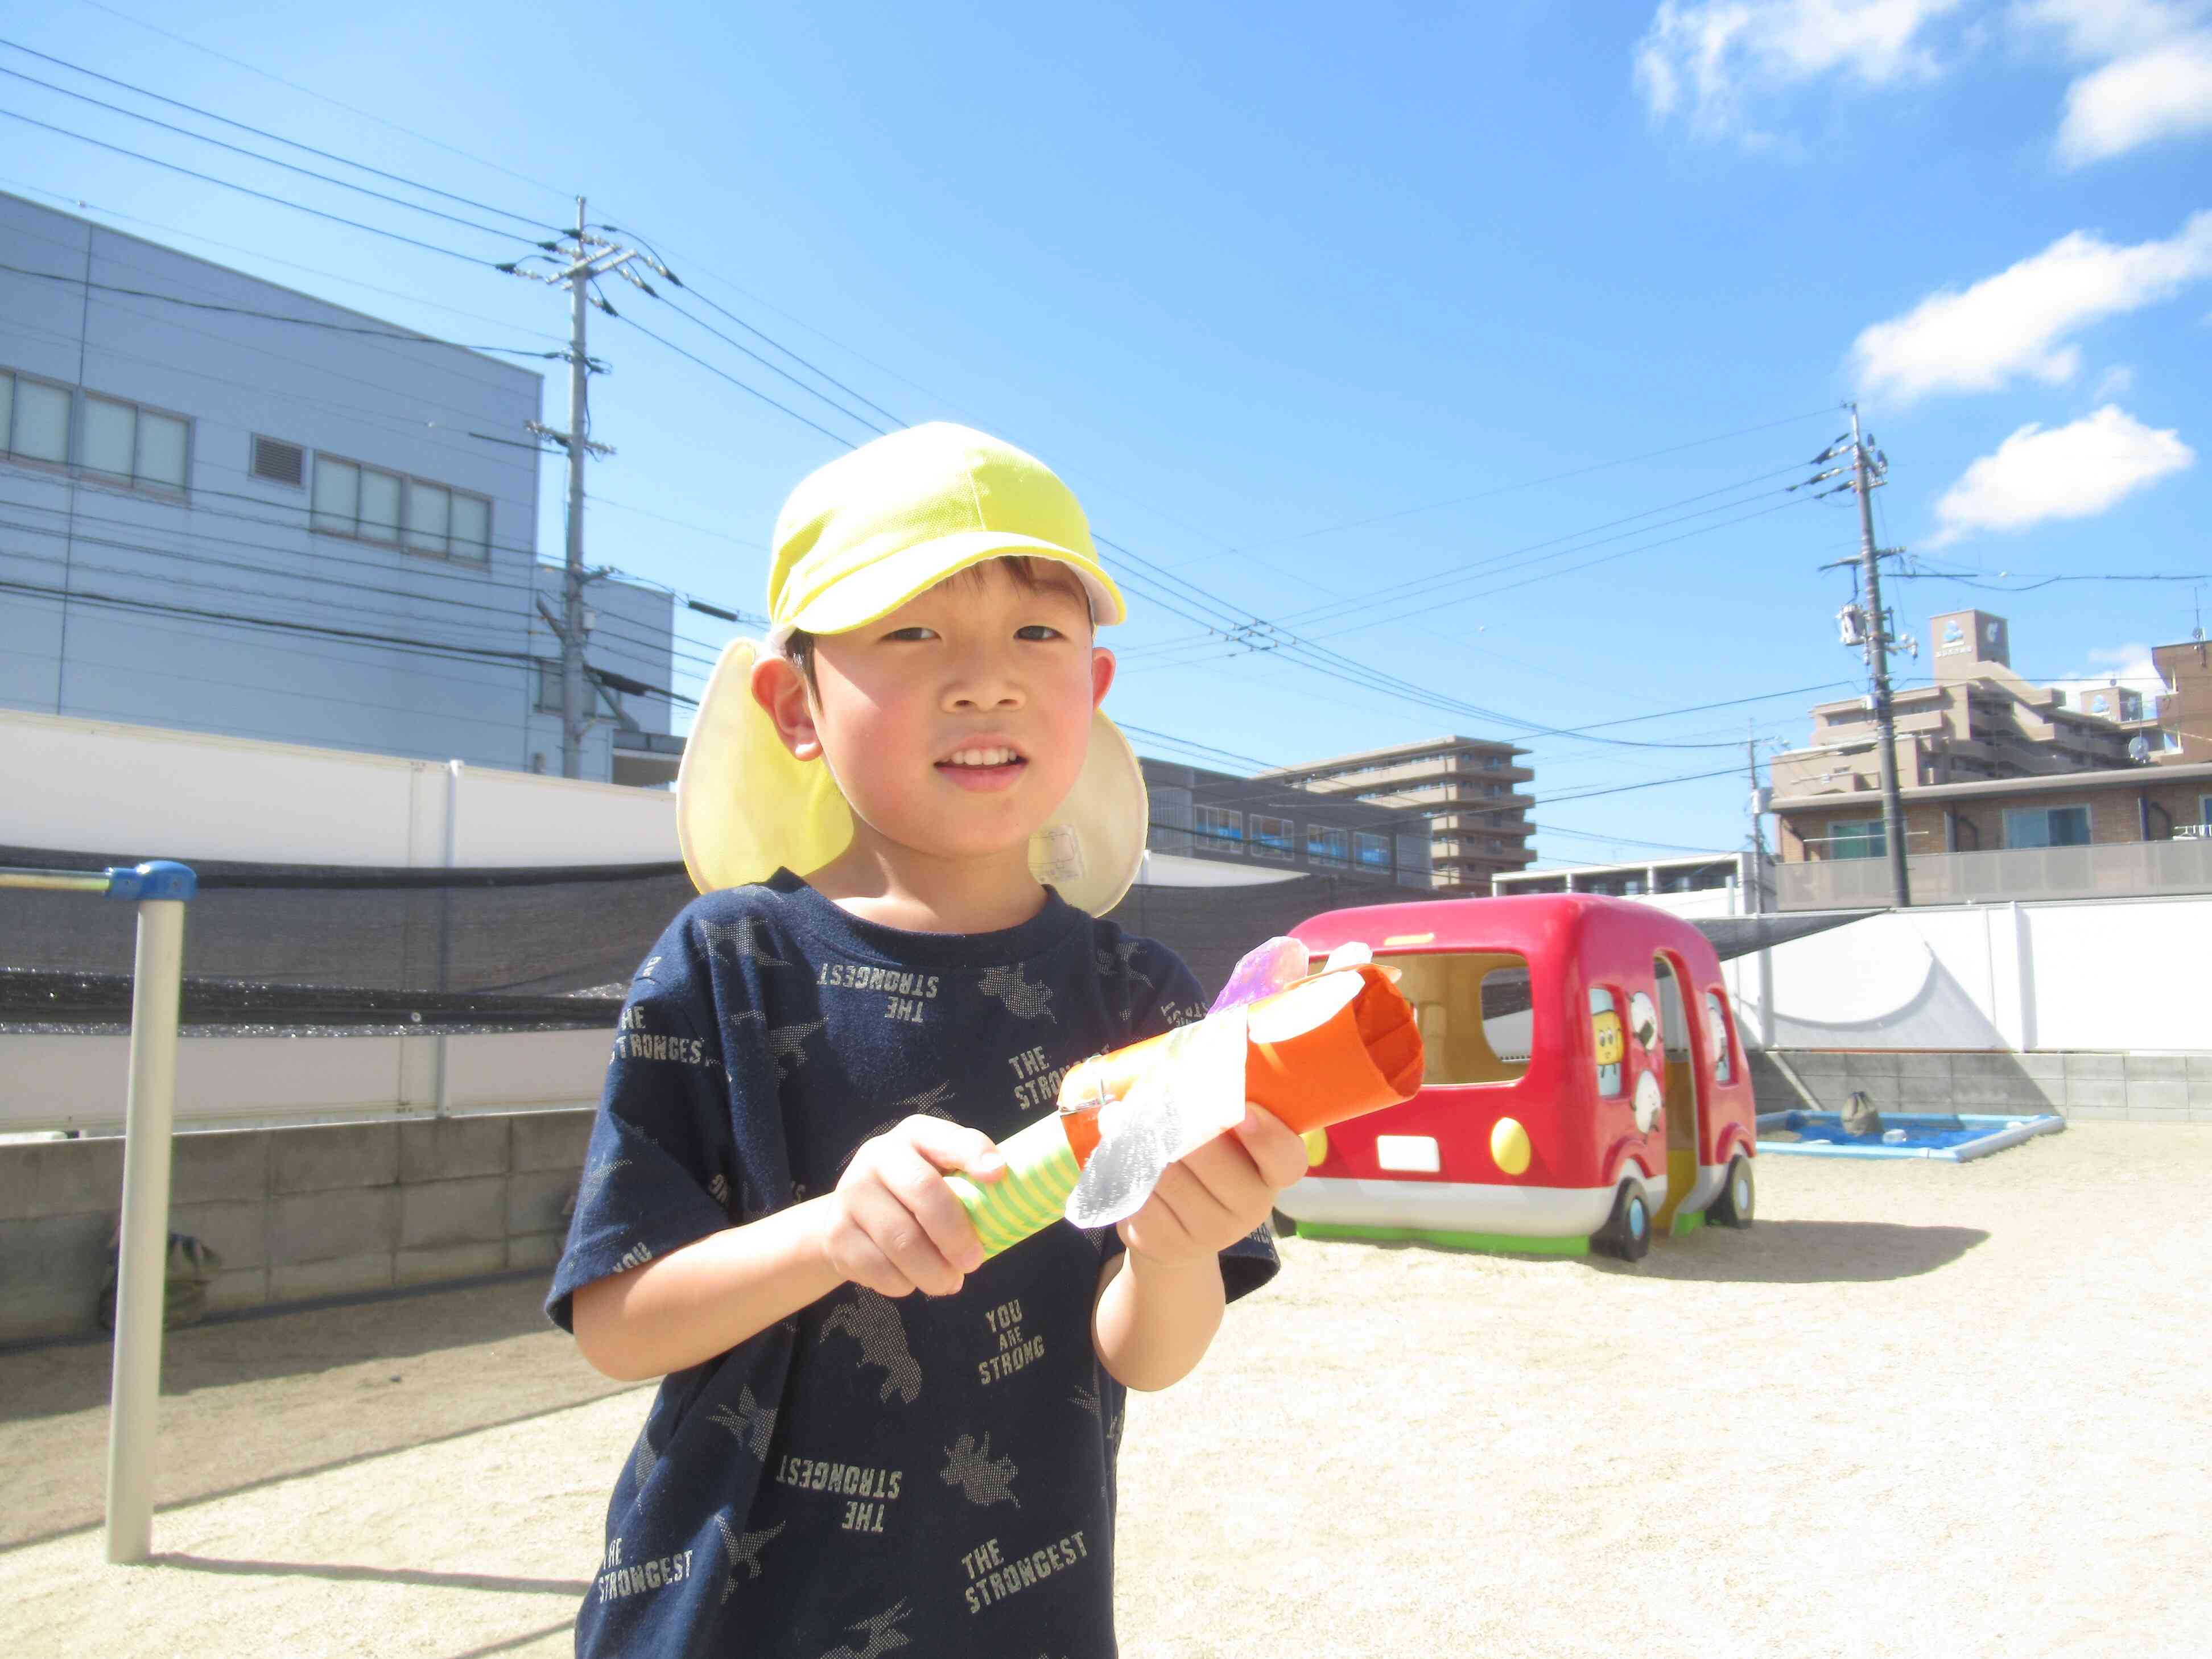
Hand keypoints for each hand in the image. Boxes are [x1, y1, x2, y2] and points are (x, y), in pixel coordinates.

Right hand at [818, 1117, 1003, 1298]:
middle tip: (974, 1262)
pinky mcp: (836, 1233)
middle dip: (956, 1234)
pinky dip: (904, 1284)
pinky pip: (878, 1268)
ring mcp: (851, 1192)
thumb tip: (1010, 1206)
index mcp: (914, 1135)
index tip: (999, 1175)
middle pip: (924, 1193)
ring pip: (901, 1241)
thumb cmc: (914, 1197)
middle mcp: (878, 1155)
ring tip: (949, 1282)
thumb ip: (970, 1185)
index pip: (946, 1138)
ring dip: (933, 1271)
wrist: (850, 1217)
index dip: (973, 1154)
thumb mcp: (942, 1178)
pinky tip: (912, 1281)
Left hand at [1116, 1103, 1305, 1268]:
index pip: (1286, 1160)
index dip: (1268, 1137)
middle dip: (1180, 1126)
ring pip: (1169, 1177)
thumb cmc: (1206, 1168)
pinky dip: (1127, 1172)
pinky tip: (1121, 1157)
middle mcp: (1250, 1208)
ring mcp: (1210, 1232)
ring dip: (1142, 1143)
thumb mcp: (1227, 1143)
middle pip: (1214, 1161)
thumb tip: (1188, 1056)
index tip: (1244, 1111)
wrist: (1177, 1235)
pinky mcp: (1170, 1244)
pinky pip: (1143, 1200)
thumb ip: (1222, 1109)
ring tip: (1122, 1119)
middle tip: (1156, 1099)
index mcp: (1271, 1175)